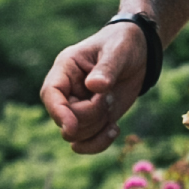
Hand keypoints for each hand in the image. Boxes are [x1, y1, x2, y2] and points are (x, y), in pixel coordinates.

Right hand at [40, 22, 153, 153]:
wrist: (138, 54)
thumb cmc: (122, 44)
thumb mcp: (117, 51)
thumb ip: (107, 68)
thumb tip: (94, 86)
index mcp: (66, 69)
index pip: (51, 93)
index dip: (58, 112)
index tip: (72, 127)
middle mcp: (67, 91)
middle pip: (66, 119)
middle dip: (91, 115)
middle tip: (109, 96)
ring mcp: (79, 108)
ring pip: (76, 135)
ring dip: (98, 127)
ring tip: (112, 104)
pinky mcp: (92, 120)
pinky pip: (86, 143)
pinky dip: (100, 143)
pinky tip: (115, 129)